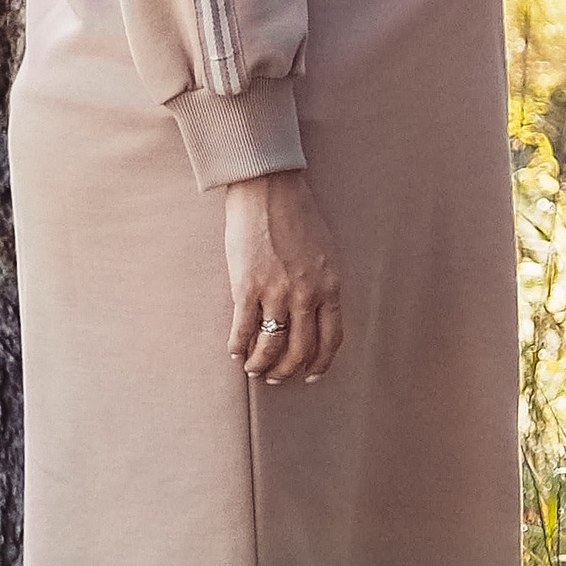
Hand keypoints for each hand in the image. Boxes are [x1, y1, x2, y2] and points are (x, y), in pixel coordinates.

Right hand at [226, 171, 343, 382]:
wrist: (269, 190)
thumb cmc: (297, 215)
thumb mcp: (324, 253)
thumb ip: (322, 284)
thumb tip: (314, 313)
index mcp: (330, 286)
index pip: (331, 339)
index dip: (320, 364)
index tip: (310, 375)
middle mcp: (306, 294)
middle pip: (300, 349)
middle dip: (287, 369)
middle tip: (276, 376)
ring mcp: (276, 292)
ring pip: (270, 346)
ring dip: (261, 364)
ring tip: (254, 368)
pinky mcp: (246, 287)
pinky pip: (243, 329)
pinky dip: (238, 347)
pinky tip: (235, 352)